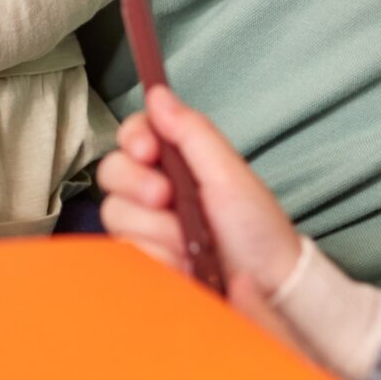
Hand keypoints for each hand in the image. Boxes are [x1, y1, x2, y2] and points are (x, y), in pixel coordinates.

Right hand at [97, 85, 303, 294]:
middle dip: (137, 184)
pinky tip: (178, 262)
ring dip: (153, 226)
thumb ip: (192, 131)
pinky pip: (123, 250)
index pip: (133, 135)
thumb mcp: (228, 173)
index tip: (149, 151)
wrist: (268, 288)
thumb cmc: (257, 228)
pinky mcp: (142, 261)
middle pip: (112, 171)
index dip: (133, 139)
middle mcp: (155, 190)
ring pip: (114, 212)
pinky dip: (153, 254)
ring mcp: (146, 227)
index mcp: (177, 162)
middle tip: (166, 198)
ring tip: (186, 241)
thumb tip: (157, 92)